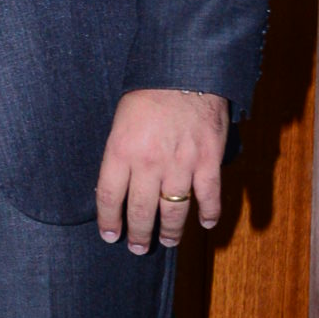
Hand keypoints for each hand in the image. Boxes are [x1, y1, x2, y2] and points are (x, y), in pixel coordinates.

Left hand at [95, 87, 227, 252]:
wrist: (184, 71)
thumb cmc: (147, 93)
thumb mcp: (120, 122)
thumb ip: (120, 154)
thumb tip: (117, 185)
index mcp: (121, 151)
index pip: (109, 197)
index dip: (109, 221)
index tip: (110, 235)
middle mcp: (149, 163)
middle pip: (140, 210)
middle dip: (137, 234)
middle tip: (137, 247)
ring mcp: (180, 165)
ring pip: (173, 211)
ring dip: (170, 231)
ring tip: (166, 242)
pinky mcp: (207, 160)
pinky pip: (209, 196)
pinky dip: (209, 213)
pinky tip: (205, 224)